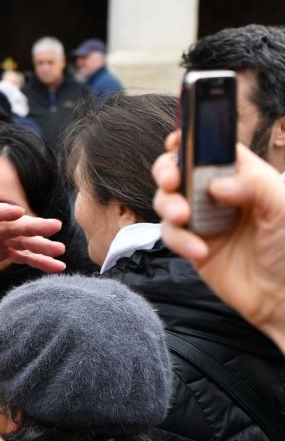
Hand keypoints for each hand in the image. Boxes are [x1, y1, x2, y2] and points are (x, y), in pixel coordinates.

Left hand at [0, 192, 64, 272]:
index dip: (1, 212)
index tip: (18, 212)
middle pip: (11, 224)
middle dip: (32, 226)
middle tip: (55, 227)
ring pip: (21, 240)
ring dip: (40, 245)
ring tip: (60, 251)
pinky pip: (20, 256)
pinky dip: (37, 260)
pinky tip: (56, 267)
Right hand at [153, 132, 284, 351]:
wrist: (284, 299)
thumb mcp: (284, 209)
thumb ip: (255, 185)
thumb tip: (216, 183)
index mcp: (244, 178)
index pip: (212, 149)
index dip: (192, 140)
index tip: (177, 141)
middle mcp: (219, 195)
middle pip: (180, 169)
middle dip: (167, 170)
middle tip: (170, 180)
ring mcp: (203, 219)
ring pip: (167, 199)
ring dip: (167, 204)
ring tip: (181, 216)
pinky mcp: (191, 244)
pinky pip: (171, 234)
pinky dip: (179, 239)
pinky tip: (199, 250)